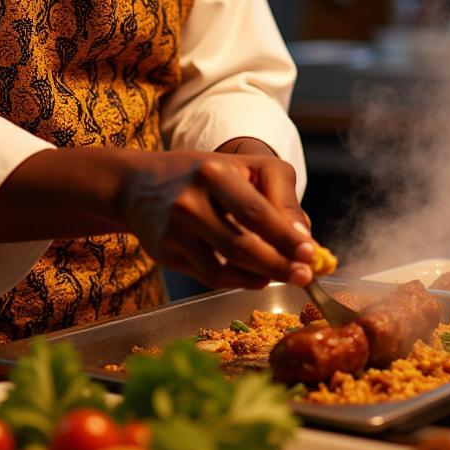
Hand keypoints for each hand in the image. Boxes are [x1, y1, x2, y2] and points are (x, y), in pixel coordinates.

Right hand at [118, 148, 314, 290]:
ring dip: (261, 277)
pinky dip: (238, 281)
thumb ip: (278, 196)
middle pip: (242, 246)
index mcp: (212, 173)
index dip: (286, 237)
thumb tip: (303, 237)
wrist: (139, 185)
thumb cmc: (202, 174)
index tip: (310, 254)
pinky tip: (254, 275)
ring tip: (281, 274)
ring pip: (226, 270)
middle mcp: (189, 203)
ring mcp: (174, 232)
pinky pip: (209, 278)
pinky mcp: (164, 254)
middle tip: (304, 275)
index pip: (256, 212)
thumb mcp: (242, 168)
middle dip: (279, 265)